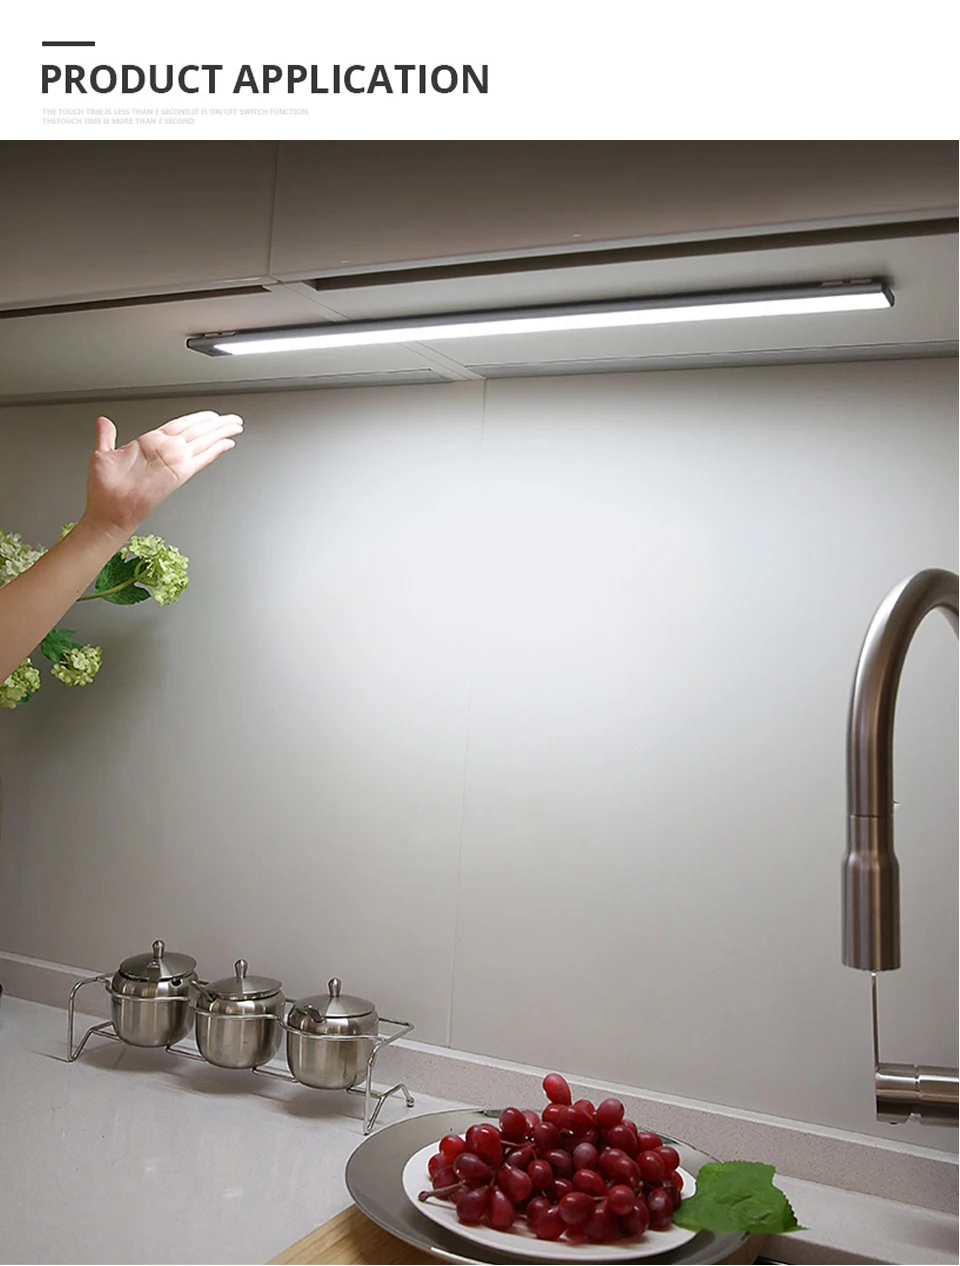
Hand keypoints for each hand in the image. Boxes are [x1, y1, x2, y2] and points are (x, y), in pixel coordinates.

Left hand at [82, 411, 242, 538]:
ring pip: (203, 441)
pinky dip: (215, 451)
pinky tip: (227, 444)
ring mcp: (173, 462)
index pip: (180, 425)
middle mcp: (165, 452)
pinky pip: (201, 459)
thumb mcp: (103, 454)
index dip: (197, 419)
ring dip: (220, 432)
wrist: (107, 511)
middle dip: (216, 424)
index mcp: (149, 444)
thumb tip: (103, 422)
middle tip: (232, 419)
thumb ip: (106, 436)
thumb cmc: (104, 490)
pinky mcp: (178, 474)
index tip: (212, 416)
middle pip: (197, 431)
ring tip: (235, 426)